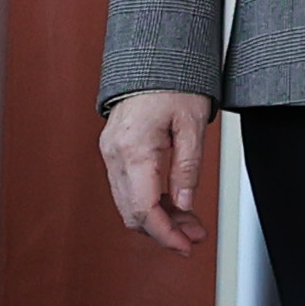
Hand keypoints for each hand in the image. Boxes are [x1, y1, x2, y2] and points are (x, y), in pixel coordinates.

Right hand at [100, 91, 214, 254]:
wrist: (151, 59)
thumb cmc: (173, 82)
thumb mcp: (192, 124)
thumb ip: (188, 168)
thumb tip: (185, 205)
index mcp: (134, 149)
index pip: (145, 209)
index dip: (165, 234)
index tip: (184, 246)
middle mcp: (115, 155)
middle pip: (133, 212)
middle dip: (164, 231)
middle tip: (193, 238)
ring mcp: (110, 153)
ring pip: (129, 203)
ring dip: (158, 218)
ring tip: (190, 224)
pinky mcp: (114, 151)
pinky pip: (128, 187)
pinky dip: (149, 201)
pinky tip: (173, 205)